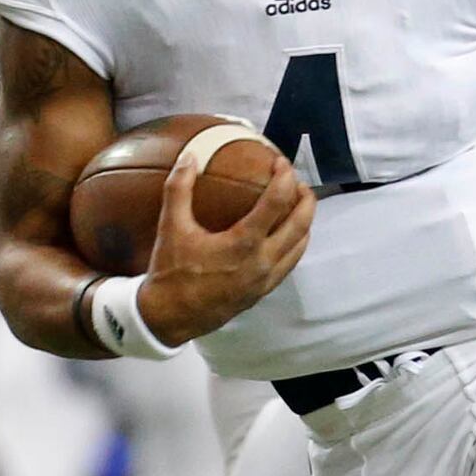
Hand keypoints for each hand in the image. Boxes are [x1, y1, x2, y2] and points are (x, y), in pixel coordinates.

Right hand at [131, 141, 312, 344]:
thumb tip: (188, 157)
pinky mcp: (262, 292)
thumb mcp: (170, 228)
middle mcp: (261, 262)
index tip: (281, 163)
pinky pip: (290, 263)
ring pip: (300, 246)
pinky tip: (286, 234)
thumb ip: (178, 189)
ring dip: (305, 221)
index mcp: (243, 244)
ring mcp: (265, 280)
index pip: (277, 202)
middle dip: (305, 198)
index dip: (285, 177)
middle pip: (301, 224)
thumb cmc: (170, 273)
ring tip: (297, 203)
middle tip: (297, 181)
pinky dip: (296, 244)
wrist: (169, 318)